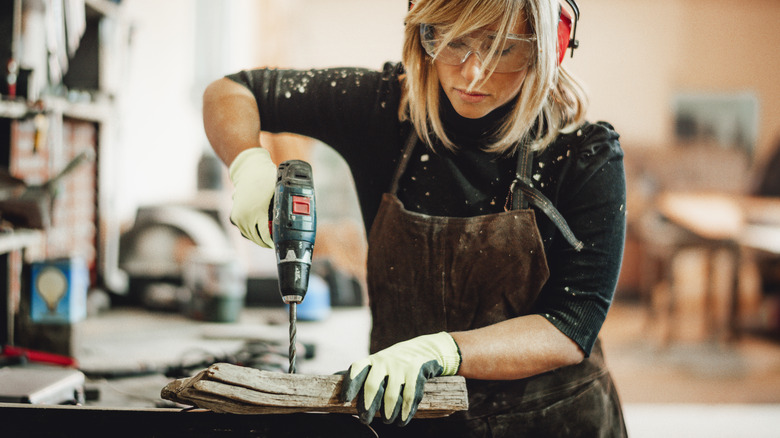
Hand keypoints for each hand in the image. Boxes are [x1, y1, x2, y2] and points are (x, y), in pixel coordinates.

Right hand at [228, 148, 276, 247]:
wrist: (249, 170)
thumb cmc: (267, 180)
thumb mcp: (278, 195)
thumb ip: (281, 211)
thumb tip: (291, 225)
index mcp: (258, 212)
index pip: (266, 237)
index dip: (274, 242)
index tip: (280, 242)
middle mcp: (245, 216)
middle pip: (257, 239)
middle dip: (267, 242)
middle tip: (276, 242)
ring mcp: (238, 217)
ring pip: (250, 236)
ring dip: (259, 238)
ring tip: (269, 238)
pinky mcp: (234, 217)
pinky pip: (244, 231)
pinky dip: (251, 233)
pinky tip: (259, 230)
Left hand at [342, 332, 460, 425]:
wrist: (425, 349)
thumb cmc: (395, 364)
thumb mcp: (380, 364)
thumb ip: (365, 376)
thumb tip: (339, 391)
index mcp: (373, 361)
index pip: (357, 369)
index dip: (350, 384)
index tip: (345, 400)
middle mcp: (385, 361)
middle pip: (372, 385)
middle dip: (367, 405)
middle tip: (364, 419)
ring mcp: (401, 366)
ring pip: (391, 395)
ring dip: (388, 412)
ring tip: (387, 421)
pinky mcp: (416, 372)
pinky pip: (409, 396)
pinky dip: (405, 412)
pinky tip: (402, 420)